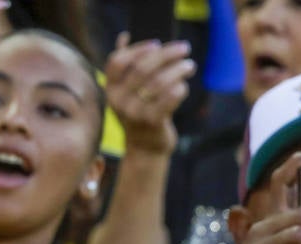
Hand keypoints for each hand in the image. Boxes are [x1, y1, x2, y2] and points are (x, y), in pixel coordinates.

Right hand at [104, 34, 195, 154]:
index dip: (137, 49)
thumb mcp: (127, 93)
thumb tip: (124, 37)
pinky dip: (179, 89)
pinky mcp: (152, 123)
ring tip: (190, 65)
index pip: (117, 61)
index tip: (157, 43)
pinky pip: (169, 99)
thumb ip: (125, 67)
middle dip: (166, 54)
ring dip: (178, 70)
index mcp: (111, 89)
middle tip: (184, 48)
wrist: (145, 150)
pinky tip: (184, 86)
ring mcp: (134, 112)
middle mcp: (119, 100)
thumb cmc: (140, 114)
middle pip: (142, 68)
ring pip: (158, 82)